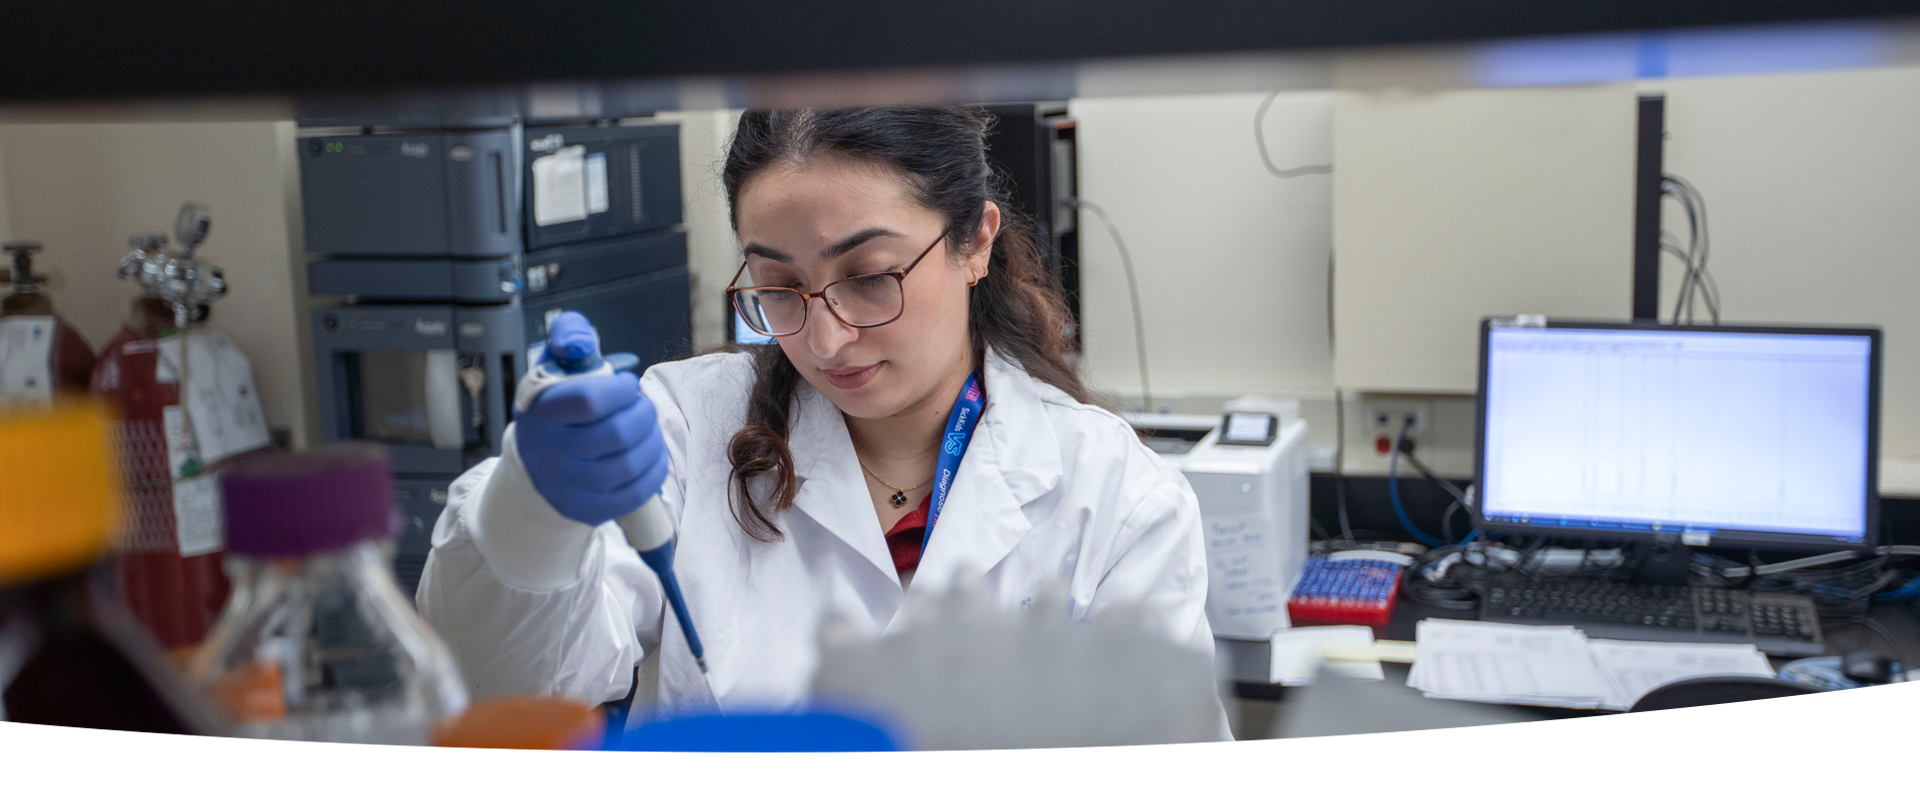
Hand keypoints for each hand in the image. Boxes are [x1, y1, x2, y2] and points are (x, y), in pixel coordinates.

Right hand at [514, 313, 667, 526]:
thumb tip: (582, 344)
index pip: (590, 400)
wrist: (534, 465)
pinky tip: (649, 454)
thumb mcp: (553, 364)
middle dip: (644, 413)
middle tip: (642, 406)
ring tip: (647, 428)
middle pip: (618, 434)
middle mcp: (548, 453)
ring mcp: (567, 486)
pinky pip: (636, 492)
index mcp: (540, 412)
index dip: (622, 389)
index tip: (626, 384)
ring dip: (652, 440)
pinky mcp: (586, 509)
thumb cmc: (554, 408)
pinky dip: (653, 468)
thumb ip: (569, 335)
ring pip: (630, 464)